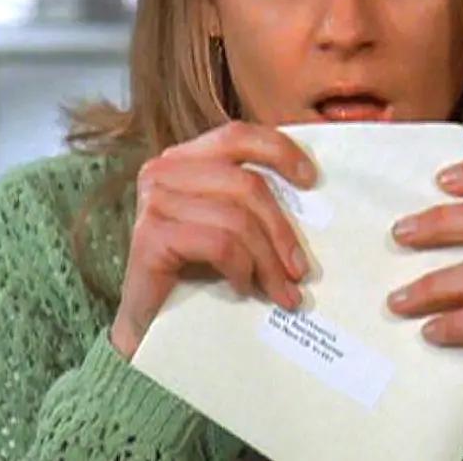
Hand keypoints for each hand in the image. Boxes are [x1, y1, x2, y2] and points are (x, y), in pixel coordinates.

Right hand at [110, 121, 316, 358]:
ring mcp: (154, 202)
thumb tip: (312, 201)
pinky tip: (243, 288)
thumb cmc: (195, 274)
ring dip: (267, 261)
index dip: (279, 150)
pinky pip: (219, 244)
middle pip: (246, 184)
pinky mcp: (150, 237)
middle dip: (281, 231)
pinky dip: (241, 269)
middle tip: (300, 271)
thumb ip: (253, 204)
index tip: (311, 180)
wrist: (151, 325)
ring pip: (237, 219)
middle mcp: (164, 172)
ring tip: (280, 291)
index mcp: (185, 160)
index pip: (237, 136)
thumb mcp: (229, 227)